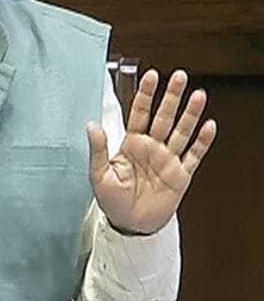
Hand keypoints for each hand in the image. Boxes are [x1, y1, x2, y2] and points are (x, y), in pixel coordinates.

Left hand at [89, 69, 216, 233]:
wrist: (130, 224)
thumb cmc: (112, 200)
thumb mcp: (98, 174)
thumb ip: (98, 150)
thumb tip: (91, 125)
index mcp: (131, 144)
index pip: (140, 112)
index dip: (146, 94)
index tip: (152, 75)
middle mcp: (152, 147)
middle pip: (164, 116)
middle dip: (172, 97)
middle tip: (180, 76)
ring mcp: (168, 159)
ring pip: (181, 131)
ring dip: (190, 114)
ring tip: (198, 95)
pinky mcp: (181, 174)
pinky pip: (194, 155)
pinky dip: (202, 142)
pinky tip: (208, 126)